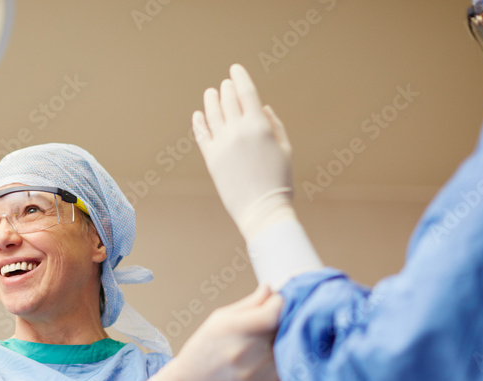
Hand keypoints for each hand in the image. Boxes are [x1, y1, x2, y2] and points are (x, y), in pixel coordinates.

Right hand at [152, 284, 283, 380]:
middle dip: (283, 318)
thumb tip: (272, 289)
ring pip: (287, 347)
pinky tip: (267, 352)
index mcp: (232, 329)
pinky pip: (284, 364)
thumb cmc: (206, 345)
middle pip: (282, 328)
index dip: (279, 303)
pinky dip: (281, 355)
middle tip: (275, 315)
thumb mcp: (221, 317)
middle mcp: (244, 352)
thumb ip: (250, 303)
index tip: (276, 301)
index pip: (273, 313)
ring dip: (284, 337)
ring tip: (270, 335)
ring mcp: (255, 372)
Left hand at [193, 63, 294, 239]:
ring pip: (212, 114)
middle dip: (226, 89)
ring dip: (211, 100)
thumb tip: (262, 107)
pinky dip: (199, 122)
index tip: (235, 69)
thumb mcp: (284, 148)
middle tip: (225, 84)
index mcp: (259, 126)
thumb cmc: (279, 180)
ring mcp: (222, 144)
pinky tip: (198, 115)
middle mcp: (238, 131)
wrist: (262, 209)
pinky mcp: (211, 159)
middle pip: (228, 100)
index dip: (240, 77)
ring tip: (211, 93)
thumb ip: (274, 124)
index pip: (246, 93)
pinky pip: (201, 134)